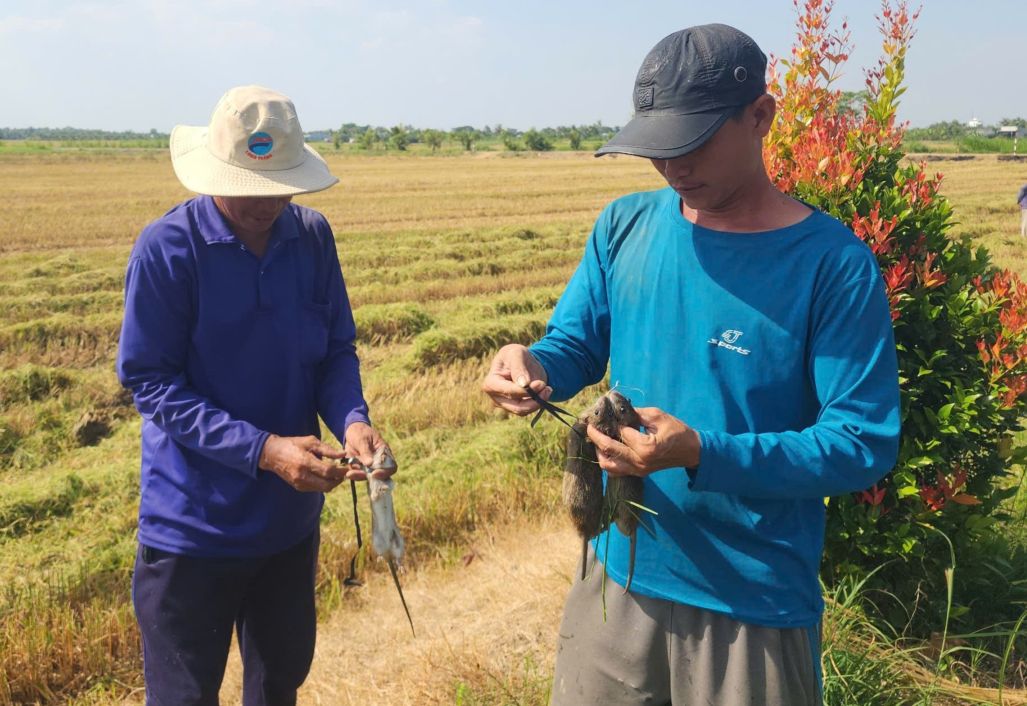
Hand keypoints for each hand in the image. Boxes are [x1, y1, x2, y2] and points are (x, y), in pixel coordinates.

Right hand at [259, 434, 347, 491]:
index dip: (341, 471)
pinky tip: (326, 475)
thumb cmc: (293, 444)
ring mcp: (299, 483)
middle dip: (339, 479)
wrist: (272, 454)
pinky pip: (316, 488)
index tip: (348, 467)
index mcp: (305, 462)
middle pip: (327, 485)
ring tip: (336, 473)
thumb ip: (327, 449)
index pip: (328, 471)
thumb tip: (343, 455)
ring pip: (323, 488)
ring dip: (332, 482)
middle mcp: (302, 476)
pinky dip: (324, 483)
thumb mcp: (310, 442)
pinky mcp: (298, 487)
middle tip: (344, 472)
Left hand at [343, 422, 395, 480]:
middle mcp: (378, 462)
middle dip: (367, 477)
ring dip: (357, 476)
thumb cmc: (360, 432)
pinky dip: (350, 473)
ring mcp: (368, 466)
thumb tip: (369, 464)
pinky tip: (346, 471)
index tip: (374, 474)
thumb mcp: (363, 439)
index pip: (391, 467)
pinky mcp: (358, 468)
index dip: (385, 473)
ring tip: (348, 474)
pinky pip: (355, 474)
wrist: (351, 431)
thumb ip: (366, 451)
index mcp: (384, 453)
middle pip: (378, 476)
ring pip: (365, 476)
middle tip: (356, 474)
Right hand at [481, 344, 552, 415]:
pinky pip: (528, 410)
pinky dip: (538, 402)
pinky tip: (544, 392)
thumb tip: (523, 384)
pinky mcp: (514, 408)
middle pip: (516, 406)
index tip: (540, 384)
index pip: (508, 391)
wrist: (521, 361)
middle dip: (534, 399)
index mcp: (491, 383)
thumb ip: (519, 367)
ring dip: (538, 401)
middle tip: (547, 388)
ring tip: (547, 388)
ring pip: (523, 411)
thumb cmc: (515, 355)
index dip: (524, 391)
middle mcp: (496, 397)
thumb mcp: (517, 353)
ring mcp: (505, 405)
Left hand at [586, 407, 700, 476]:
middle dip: (595, 436)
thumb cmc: (678, 431)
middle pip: (608, 450)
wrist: (692, 452)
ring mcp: (638, 470)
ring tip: (597, 438)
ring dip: (599, 451)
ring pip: (608, 465)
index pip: (620, 432)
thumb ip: (635, 413)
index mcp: (646, 447)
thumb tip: (616, 409)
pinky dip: (608, 461)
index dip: (611, 421)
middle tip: (589, 425)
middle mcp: (639, 461)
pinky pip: (616, 471)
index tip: (602, 412)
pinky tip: (607, 449)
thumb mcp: (658, 416)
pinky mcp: (638, 473)